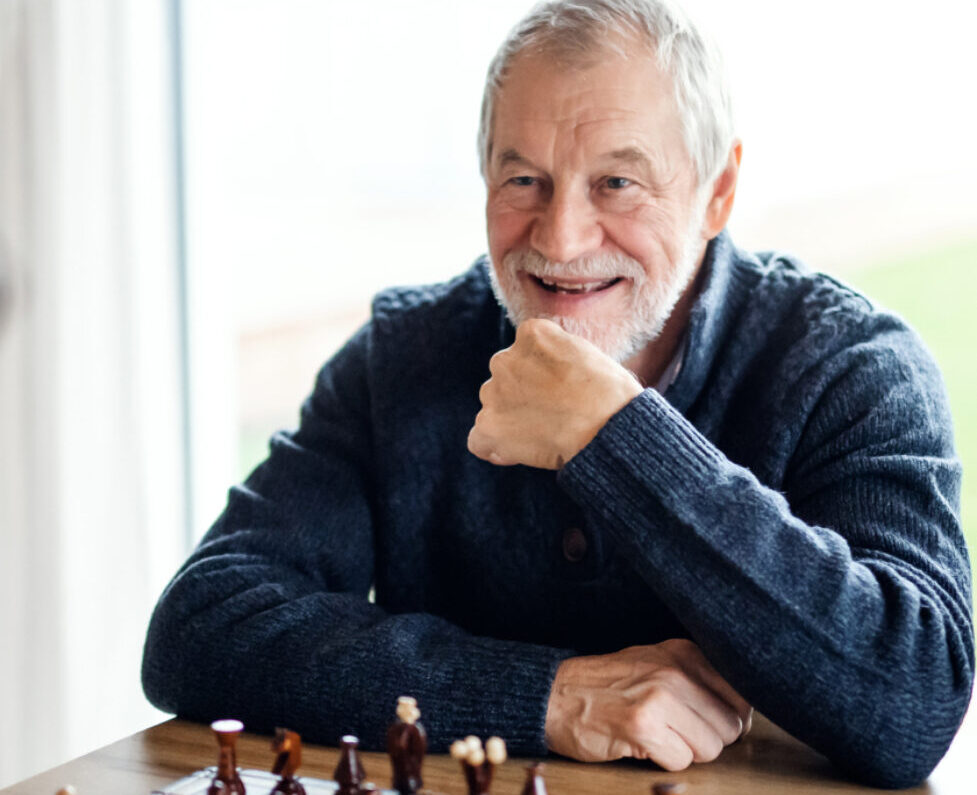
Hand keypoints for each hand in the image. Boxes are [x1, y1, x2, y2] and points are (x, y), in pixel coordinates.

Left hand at [467, 319, 642, 469]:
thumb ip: (555, 354)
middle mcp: (504, 358)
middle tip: (552, 417)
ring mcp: (493, 392)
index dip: (538, 378)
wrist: (609, 427)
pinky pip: (479, 441)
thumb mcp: (585, 353)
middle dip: (521, 398)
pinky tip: (518, 454)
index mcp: (530, 334)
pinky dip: (495, 449)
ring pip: (492, 409)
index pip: (523, 354)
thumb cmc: (610, 395)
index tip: (557, 393)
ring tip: (544, 437)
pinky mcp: (488, 426)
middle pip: (504, 381)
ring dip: (510, 422)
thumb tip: (544, 371)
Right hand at [544, 640, 752, 769]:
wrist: (555, 696)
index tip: (702, 720)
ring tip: (656, 735)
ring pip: (710, 748)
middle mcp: (675, 670)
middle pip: (730, 727)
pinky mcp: (642, 727)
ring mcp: (659, 697)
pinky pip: (681, 762)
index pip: (741, 695)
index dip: (726, 718)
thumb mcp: (655, 663)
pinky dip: (663, 762)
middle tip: (673, 730)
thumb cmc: (608, 686)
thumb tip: (744, 714)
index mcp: (683, 652)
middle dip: (706, 738)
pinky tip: (640, 744)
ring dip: (686, 751)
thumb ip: (698, 679)